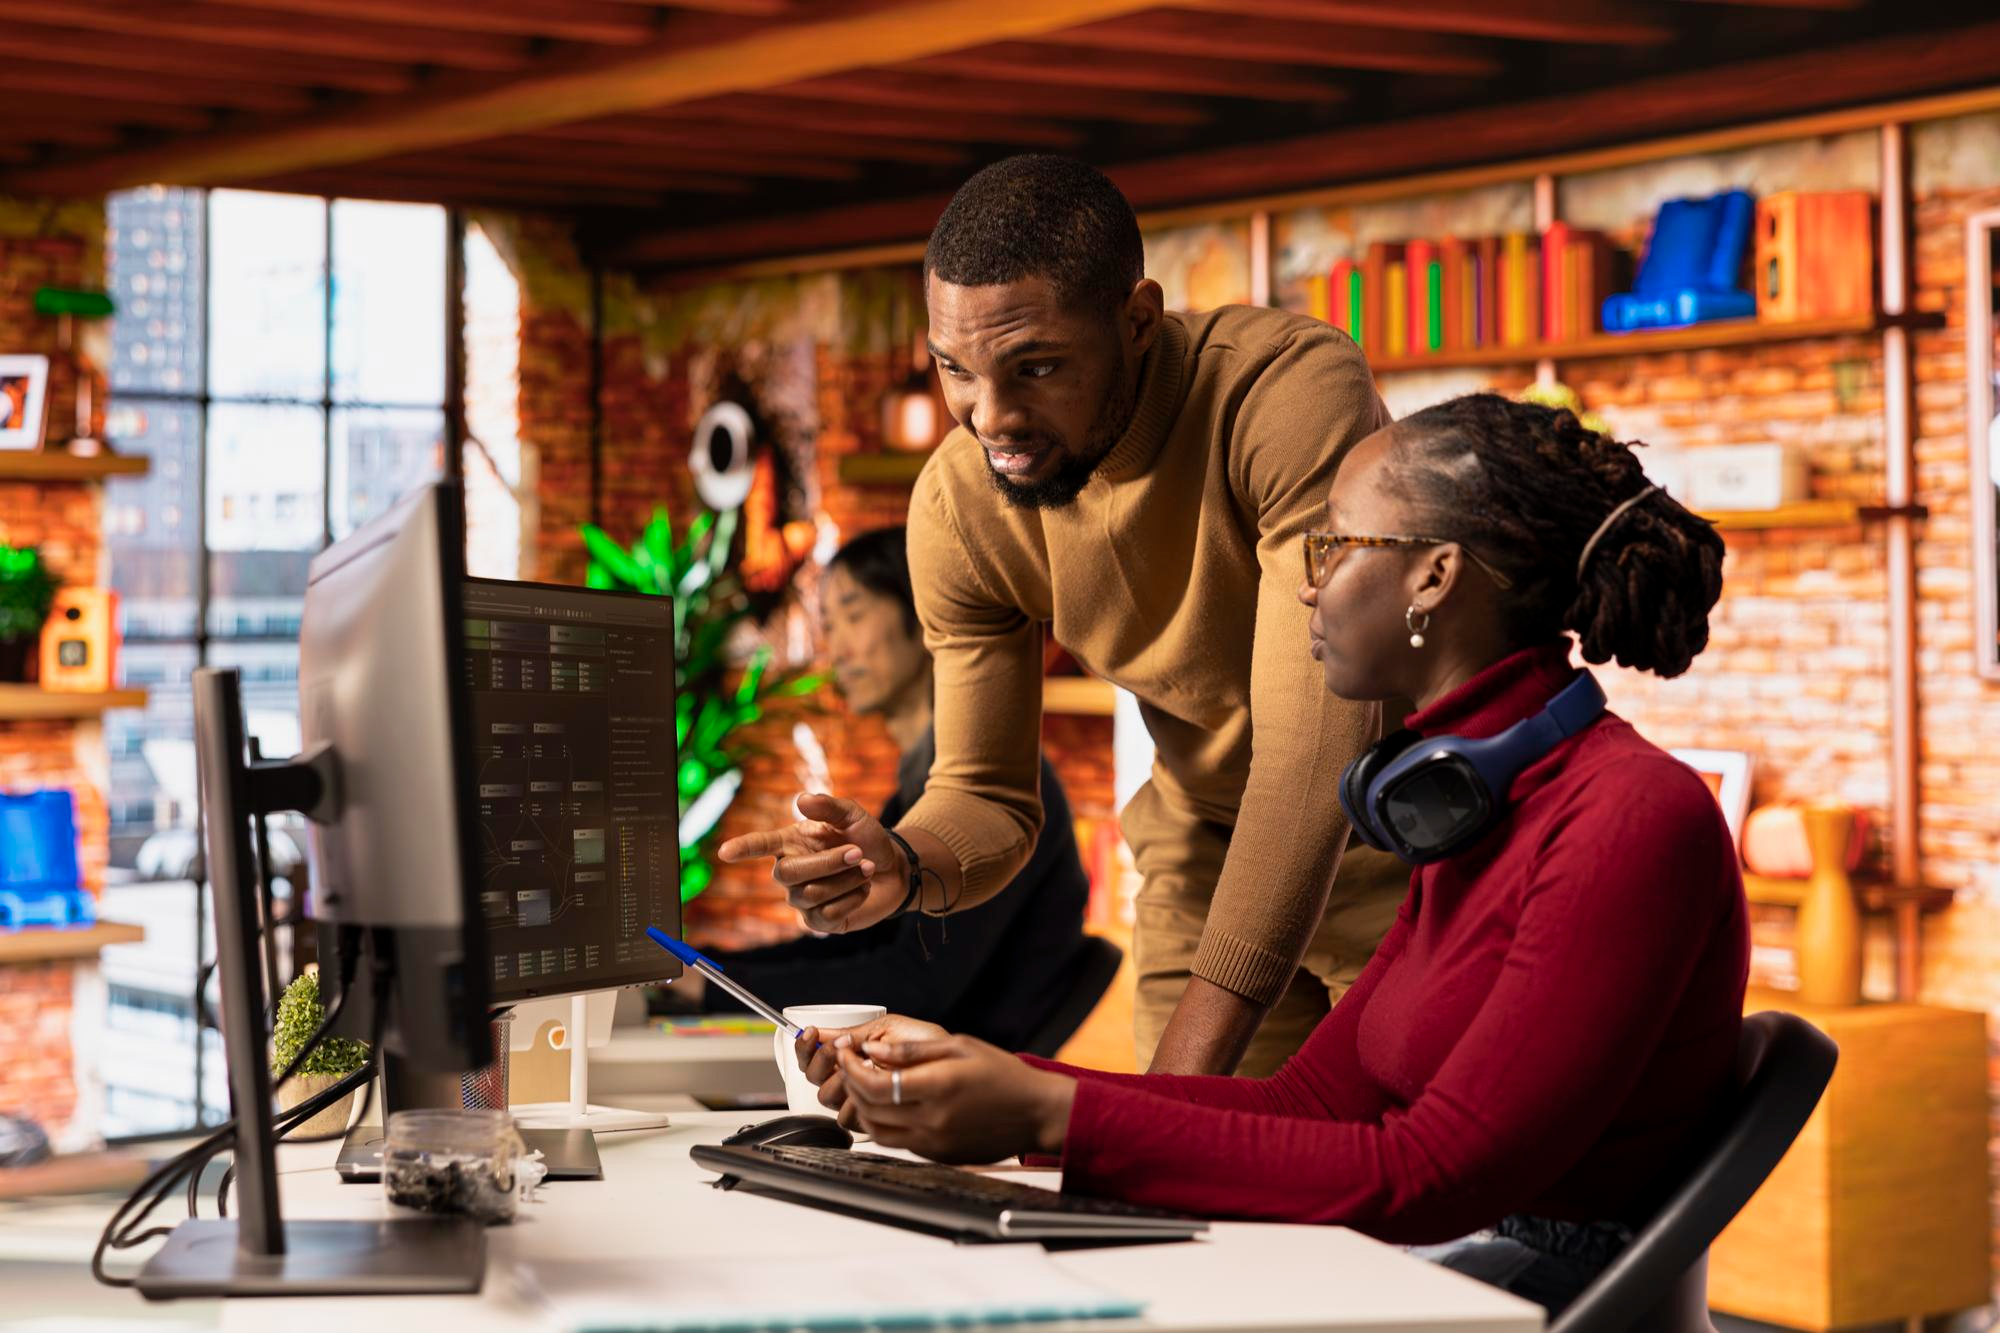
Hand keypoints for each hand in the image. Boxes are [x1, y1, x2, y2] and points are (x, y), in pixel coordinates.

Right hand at [716, 793, 910, 933]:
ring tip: (868, 868)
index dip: (744, 848)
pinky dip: (852, 898)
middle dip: (828, 863)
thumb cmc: (867, 839)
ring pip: (812, 894)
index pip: (761, 845)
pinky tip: (863, 888)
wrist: (894, 870)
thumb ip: (830, 807)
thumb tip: (803, 799)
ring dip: (848, 879)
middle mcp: (791, 871)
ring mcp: (802, 899)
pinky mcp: (818, 921)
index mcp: (791, 842)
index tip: (725, 852)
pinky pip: (825, 914)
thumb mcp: (853, 816)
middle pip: (788, 874)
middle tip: (859, 853)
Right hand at [794, 1016, 947, 1128]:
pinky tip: (870, 1088)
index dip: (804, 1047)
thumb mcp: (885, 1029)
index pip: (811, 1056)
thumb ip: (851, 1034)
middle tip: (840, 1051)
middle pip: (813, 1079)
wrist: (951, 1063)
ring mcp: (861, 1098)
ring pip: (826, 1098)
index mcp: (850, 1054)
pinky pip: (847, 1117)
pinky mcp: (872, 1118)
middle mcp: (852, 1078)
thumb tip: (819, 1033)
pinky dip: (855, 1101)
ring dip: (839, 1080)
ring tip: (861, 1067)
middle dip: (822, 1062)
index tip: (809, 1034)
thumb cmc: (925, 1043)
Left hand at [834, 1034, 1076, 1164]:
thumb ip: (912, 1051)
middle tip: (851, 1066)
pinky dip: (885, 1124)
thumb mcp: (960, 1047)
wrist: (1035, 1112)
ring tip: (867, 1087)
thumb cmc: (1003, 1075)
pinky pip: (898, 1143)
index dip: (851, 1069)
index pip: (874, 1086)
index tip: (847, 1054)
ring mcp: (934, 1143)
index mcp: (938, 1088)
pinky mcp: (938, 1156)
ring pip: (877, 1132)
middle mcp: (932, 1121)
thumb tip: (872, 1049)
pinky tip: (892, 1105)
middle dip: (851, 1086)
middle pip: (869, 1110)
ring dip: (863, 1109)